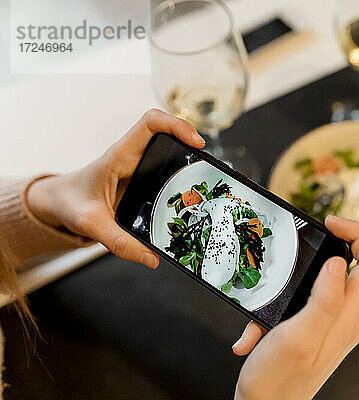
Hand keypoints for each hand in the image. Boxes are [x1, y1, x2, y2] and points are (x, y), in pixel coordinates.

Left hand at [27, 109, 204, 268]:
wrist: (59, 201)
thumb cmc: (70, 204)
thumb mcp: (91, 225)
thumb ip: (119, 243)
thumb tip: (151, 258)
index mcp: (119, 157)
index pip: (150, 123)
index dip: (176, 125)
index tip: (196, 142)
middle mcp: (132, 156)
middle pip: (167, 131)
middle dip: (189, 140)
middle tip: (207, 162)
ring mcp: (139, 165)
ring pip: (169, 149)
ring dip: (188, 157)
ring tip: (204, 175)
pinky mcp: (143, 177)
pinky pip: (166, 167)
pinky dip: (181, 173)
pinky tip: (190, 190)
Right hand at [233, 216, 358, 399]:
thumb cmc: (279, 380)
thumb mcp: (300, 334)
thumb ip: (324, 298)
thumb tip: (338, 262)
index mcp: (347, 316)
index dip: (357, 234)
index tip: (331, 222)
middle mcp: (344, 319)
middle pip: (354, 267)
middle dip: (328, 247)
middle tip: (307, 238)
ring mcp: (329, 324)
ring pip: (324, 283)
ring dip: (295, 281)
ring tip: (270, 296)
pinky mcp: (312, 329)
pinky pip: (301, 303)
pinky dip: (277, 307)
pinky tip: (255, 330)